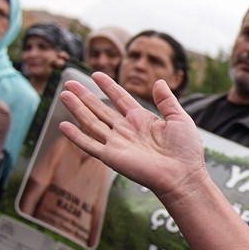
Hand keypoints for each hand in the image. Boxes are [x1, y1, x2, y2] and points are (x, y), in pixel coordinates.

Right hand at [58, 72, 209, 202]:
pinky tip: (63, 126)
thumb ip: (167, 100)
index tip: (96, 74)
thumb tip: (160, 81)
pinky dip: (76, 136)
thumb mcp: (179, 119)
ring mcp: (117, 143)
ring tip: (64, 94)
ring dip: (77, 109)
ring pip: (91, 122)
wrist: (183, 175)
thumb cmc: (186, 151)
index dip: (108, 87)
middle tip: (70, 82)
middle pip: (101, 109)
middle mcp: (127, 130)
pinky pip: (89, 145)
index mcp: (142, 120)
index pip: (121, 99)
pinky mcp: (111, 157)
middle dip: (85, 95)